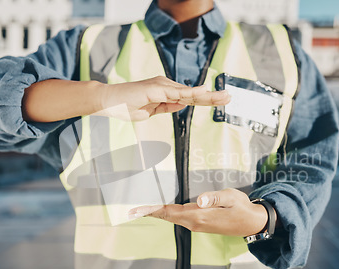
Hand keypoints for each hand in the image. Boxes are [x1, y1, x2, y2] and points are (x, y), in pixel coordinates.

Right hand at [97, 76, 229, 120]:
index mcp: (165, 93)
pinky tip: (203, 92)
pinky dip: (190, 93)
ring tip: (223, 96)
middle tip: (229, 97)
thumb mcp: (150, 111)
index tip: (221, 100)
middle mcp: (166, 86)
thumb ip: (166, 107)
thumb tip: (182, 105)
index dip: (206, 99)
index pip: (189, 98)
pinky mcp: (156, 88)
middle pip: (193, 94)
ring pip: (188, 93)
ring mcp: (161, 86)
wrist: (109, 102)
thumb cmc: (126, 106)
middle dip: (212, 96)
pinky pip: (176, 93)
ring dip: (207, 95)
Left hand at [129, 188, 270, 235]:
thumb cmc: (242, 208)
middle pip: (166, 216)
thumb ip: (215, 197)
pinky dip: (166, 214)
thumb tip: (201, 200)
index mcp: (200, 216)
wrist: (252, 223)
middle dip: (149, 213)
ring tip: (141, 209)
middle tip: (131, 211)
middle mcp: (195, 222)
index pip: (170, 212)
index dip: (153, 210)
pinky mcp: (199, 223)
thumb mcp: (232, 198)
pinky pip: (178, 218)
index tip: (137, 210)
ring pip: (171, 217)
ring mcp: (196, 224)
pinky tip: (161, 210)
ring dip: (156, 213)